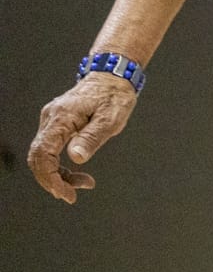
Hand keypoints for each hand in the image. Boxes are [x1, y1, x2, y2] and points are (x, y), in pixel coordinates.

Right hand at [29, 74, 137, 203]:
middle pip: (38, 158)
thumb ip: (93, 137)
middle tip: (72, 195)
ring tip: (83, 183)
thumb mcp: (111, 117)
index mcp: (61, 117)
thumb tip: (76, 158)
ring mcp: (52, 121)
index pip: (43, 153)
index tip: (66, 193)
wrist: (114, 76)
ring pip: (43, 156)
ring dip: (59, 175)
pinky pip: (51, 150)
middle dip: (53, 180)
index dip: (50, 177)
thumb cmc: (115, 95)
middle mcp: (50, 118)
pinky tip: (78, 173)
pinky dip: (61, 165)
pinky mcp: (57, 124)